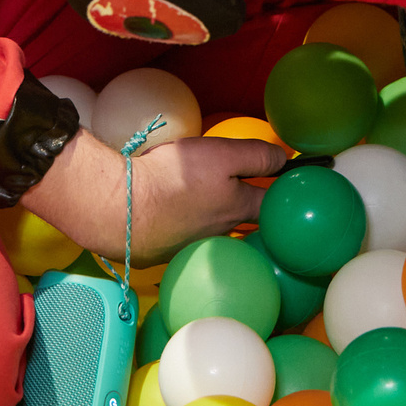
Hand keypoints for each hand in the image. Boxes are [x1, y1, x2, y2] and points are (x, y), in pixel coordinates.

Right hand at [19, 128, 286, 263]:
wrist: (119, 209)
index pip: (273, 203)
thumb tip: (283, 160)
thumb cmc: (173, 178)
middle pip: (244, 220)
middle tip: (251, 192)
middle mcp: (222, 234)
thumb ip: (256, 155)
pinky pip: (185, 235)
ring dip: (216, 217)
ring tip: (210, 201)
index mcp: (238, 210)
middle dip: (250, 208)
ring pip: (215, 229)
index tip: (287, 182)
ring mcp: (193, 246)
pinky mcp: (165, 250)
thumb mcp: (221, 155)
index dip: (282, 190)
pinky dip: (186, 224)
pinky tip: (175, 213)